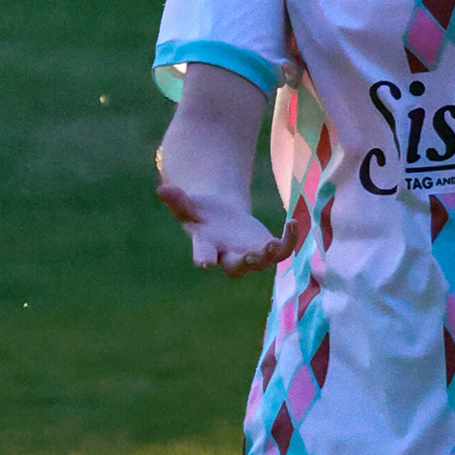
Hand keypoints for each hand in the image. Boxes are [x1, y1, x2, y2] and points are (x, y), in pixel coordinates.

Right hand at [156, 178, 302, 274]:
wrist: (223, 219)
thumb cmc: (203, 214)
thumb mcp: (190, 205)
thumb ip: (178, 200)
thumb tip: (161, 188)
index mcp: (207, 247)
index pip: (204, 255)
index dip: (204, 259)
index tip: (204, 263)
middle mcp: (229, 256)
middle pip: (236, 266)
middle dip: (243, 262)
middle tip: (250, 257)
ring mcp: (251, 256)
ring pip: (261, 262)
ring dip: (268, 254)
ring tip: (272, 242)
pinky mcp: (268, 250)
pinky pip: (281, 250)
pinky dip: (288, 240)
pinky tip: (292, 222)